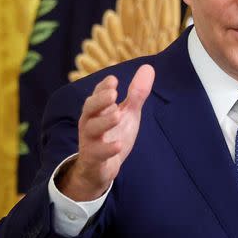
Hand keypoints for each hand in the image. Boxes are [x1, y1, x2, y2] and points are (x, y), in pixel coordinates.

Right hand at [59, 64, 154, 200]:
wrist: (100, 169)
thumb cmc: (113, 135)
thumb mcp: (127, 113)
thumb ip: (136, 94)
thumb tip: (148, 68)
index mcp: (97, 110)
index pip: (97, 95)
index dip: (103, 87)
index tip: (113, 80)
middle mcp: (90, 123)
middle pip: (89, 108)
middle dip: (100, 100)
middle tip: (114, 94)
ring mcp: (90, 141)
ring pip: (91, 129)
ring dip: (104, 122)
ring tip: (118, 115)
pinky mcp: (94, 159)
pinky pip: (97, 153)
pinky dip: (107, 149)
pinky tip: (118, 145)